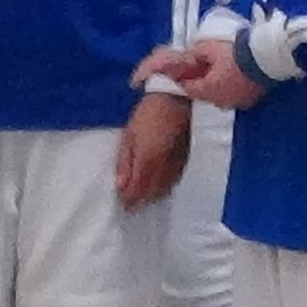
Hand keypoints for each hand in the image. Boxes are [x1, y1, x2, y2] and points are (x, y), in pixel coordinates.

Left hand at [114, 90, 190, 210]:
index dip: (129, 200)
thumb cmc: (148, 114)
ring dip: (152, 197)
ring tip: (143, 201)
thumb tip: (120, 186)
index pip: (137, 190)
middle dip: (140, 202)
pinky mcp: (186, 162)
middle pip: (151, 194)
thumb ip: (124, 162)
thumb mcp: (129, 135)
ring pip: (164, 190)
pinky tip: (158, 189)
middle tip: (131, 207)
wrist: (178, 99)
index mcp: (147, 160)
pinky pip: (174, 182)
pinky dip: (164, 189)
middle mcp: (163, 168)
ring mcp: (177, 166)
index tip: (123, 206)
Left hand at [133, 37, 257, 110]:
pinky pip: (236, 96)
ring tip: (219, 73)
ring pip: (221, 96)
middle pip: (206, 94)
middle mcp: (221, 101)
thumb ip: (197, 54)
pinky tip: (234, 77)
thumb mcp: (209, 48)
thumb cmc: (235, 53)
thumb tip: (192, 55)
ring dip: (218, 87)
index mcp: (208, 90)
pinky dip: (232, 88)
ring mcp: (237, 102)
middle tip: (202, 71)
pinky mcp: (250, 100)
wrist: (264, 58)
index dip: (184, 80)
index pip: (189, 89)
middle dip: (202, 83)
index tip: (182, 74)